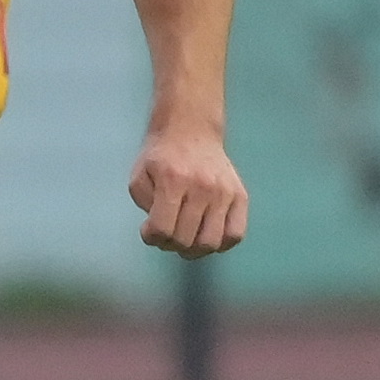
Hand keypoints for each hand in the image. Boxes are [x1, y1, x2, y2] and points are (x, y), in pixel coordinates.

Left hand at [127, 124, 246, 258]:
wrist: (191, 128)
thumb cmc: (161, 155)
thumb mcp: (139, 174)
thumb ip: (144, 203)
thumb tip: (159, 229)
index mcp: (173, 181)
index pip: (162, 228)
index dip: (152, 238)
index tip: (148, 232)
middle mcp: (202, 188)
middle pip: (186, 240)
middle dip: (170, 244)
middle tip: (166, 236)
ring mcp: (224, 193)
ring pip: (211, 242)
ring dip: (194, 250)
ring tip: (186, 240)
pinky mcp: (241, 196)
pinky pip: (235, 234)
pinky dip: (221, 244)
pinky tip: (207, 236)